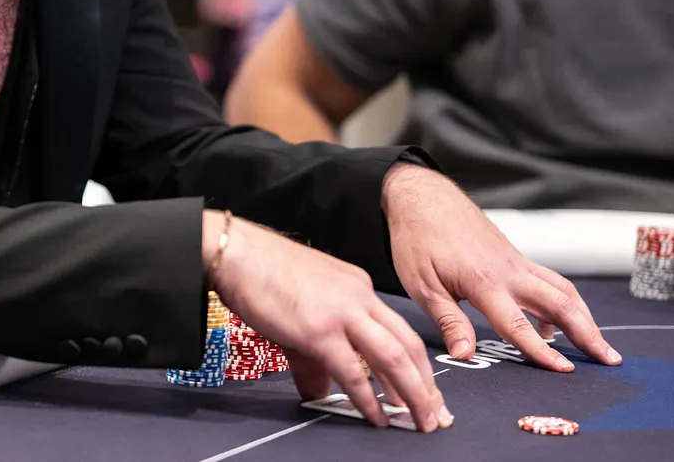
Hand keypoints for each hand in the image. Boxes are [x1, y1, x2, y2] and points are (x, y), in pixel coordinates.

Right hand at [205, 212, 448, 432]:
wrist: (236, 253)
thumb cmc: (264, 273)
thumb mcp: (305, 309)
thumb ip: (319, 353)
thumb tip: (322, 388)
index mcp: (359, 288)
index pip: (400, 331)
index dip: (419, 365)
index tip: (428, 390)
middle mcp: (359, 297)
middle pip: (408, 345)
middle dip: (427, 385)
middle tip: (437, 415)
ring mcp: (342, 313)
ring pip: (393, 357)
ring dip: (412, 394)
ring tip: (421, 421)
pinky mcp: (320, 330)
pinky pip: (353, 371)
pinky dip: (368, 399)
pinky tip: (376, 417)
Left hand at [382, 164, 620, 371]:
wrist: (422, 197)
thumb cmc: (417, 240)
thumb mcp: (421, 285)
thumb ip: (449, 321)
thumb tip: (465, 355)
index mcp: (484, 281)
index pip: (518, 324)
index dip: (541, 351)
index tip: (565, 370)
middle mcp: (509, 271)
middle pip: (559, 303)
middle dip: (587, 332)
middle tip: (610, 360)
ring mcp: (515, 261)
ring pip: (561, 289)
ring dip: (583, 316)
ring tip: (598, 344)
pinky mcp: (514, 257)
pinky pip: (547, 281)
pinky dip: (563, 302)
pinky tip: (555, 326)